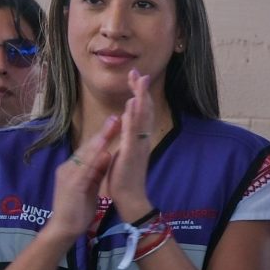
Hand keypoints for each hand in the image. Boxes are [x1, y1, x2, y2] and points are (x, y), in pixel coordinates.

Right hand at [45, 116, 118, 240]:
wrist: (65, 227)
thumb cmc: (78, 207)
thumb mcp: (91, 185)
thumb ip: (97, 170)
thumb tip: (107, 154)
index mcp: (73, 168)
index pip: (90, 148)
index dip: (103, 135)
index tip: (116, 121)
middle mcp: (68, 168)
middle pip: (88, 147)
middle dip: (102, 132)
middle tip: (116, 116)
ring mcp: (68, 176)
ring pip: (86, 155)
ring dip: (100, 140)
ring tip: (111, 127)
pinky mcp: (71, 186)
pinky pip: (84, 170)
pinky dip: (95, 160)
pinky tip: (104, 151)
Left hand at [105, 70, 157, 215]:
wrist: (129, 198)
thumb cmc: (124, 177)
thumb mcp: (124, 150)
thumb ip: (126, 133)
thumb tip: (125, 114)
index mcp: (139, 138)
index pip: (141, 111)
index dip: (139, 93)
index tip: (135, 78)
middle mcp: (142, 138)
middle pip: (145, 109)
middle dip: (141, 90)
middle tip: (139, 72)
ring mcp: (138, 145)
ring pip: (142, 117)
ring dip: (141, 98)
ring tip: (140, 82)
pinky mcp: (131, 153)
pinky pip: (133, 133)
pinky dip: (133, 118)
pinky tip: (132, 106)